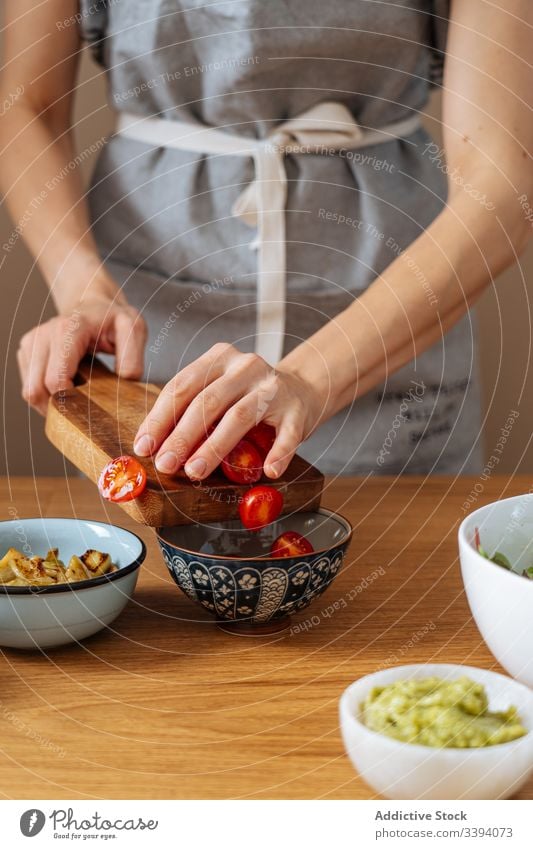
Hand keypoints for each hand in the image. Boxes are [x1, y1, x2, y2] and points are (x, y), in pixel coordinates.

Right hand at [17, 291, 146, 414]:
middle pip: (37, 389)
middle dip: (59, 406)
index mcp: (67, 330)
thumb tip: (124, 381)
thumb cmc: (113, 318)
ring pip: (29, 391)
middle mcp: (43, 335)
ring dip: (50, 402)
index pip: (54, 379)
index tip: (89, 405)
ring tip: (76, 396)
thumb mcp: (133, 329)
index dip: (69, 400)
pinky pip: (28, 385)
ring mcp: (31, 343)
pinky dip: (45, 394)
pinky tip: (66, 386)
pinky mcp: (26, 350)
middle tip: (83, 408)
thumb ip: (132, 356)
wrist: (93, 304)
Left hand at [133, 343, 321, 479]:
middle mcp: (245, 367)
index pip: (182, 386)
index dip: (160, 418)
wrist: (302, 389)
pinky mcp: (297, 409)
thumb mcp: (219, 391)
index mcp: (219, 358)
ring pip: (239, 416)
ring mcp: (273, 387)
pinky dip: (278, 454)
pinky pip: (286, 435)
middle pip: (207, 401)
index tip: (144, 446)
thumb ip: (191, 410)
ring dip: (214, 447)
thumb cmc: (249, 396)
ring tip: (195, 471)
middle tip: (166, 464)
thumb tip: (154, 446)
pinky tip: (268, 471)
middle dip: (182, 436)